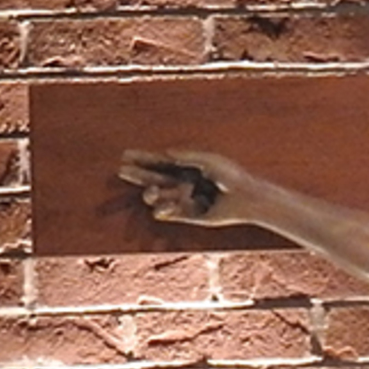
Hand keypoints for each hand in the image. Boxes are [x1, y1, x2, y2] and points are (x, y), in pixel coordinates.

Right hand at [119, 148, 251, 226]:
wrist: (246, 199)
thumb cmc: (231, 176)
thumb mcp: (209, 160)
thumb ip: (187, 156)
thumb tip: (165, 152)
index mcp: (186, 167)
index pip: (159, 162)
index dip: (142, 158)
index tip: (126, 155)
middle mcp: (183, 183)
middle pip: (154, 178)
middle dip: (138, 175)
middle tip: (122, 171)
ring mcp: (185, 200)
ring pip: (160, 198)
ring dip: (152, 194)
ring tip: (151, 192)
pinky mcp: (190, 216)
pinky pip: (171, 214)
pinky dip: (165, 211)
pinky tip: (159, 209)